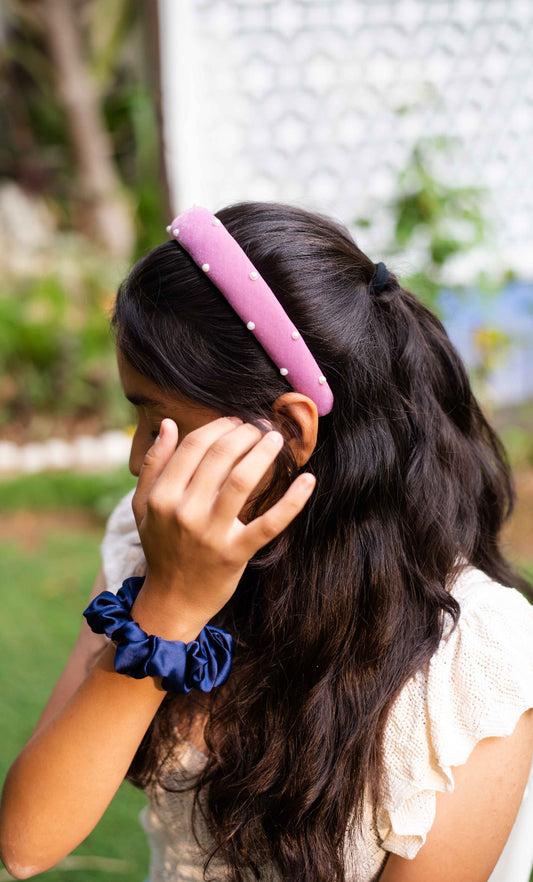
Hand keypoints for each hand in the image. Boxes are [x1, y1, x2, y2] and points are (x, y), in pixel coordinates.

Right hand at [131, 417, 315, 629]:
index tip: (235, 421)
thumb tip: (170, 425)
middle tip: (260, 426)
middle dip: (245, 433)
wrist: (173, 600)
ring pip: (243, 479)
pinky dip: (292, 500)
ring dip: (264, 452)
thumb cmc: (161, 547)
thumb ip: (153, 464)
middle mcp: (185, 512)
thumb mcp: (144, 507)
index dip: (219, 426)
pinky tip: (308, 480)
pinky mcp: (237, 553)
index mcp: (162, 497)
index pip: (194, 446)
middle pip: (220, 456)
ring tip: (276, 439)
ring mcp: (212, 534)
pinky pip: (270, 523)